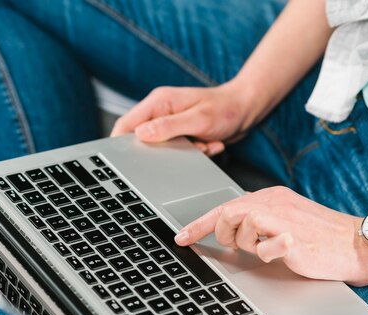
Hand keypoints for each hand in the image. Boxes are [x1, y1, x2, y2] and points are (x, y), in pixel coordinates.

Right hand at [110, 80, 257, 156]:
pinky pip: (178, 152)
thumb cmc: (226, 109)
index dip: (119, 143)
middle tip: (185, 148)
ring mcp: (171, 124)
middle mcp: (161, 112)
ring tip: (202, 144)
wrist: (247, 110)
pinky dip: (194, 153)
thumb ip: (169, 127)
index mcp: (159, 102)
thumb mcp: (198, 119)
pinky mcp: (181, 134)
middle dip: (161, 152)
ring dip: (182, 153)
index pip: (126, 124)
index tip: (124, 159)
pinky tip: (208, 144)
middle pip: (142, 139)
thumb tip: (141, 134)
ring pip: (162, 149)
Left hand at [174, 186, 367, 285]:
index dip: (200, 223)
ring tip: (267, 250)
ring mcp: (284, 218)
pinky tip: (283, 252)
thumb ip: (261, 222)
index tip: (182, 237)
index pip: (227, 205)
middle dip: (221, 233)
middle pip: (227, 212)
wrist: (359, 244)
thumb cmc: (324, 238)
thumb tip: (235, 231)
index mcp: (272, 197)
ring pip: (242, 224)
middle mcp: (275, 201)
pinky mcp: (293, 237)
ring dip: (247, 244)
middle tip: (234, 247)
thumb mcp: (287, 222)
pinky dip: (267, 253)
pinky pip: (264, 245)